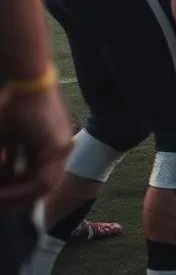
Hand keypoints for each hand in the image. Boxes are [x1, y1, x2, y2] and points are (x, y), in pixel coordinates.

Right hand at [0, 80, 73, 212]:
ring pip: (42, 187)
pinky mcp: (56, 148)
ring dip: (17, 198)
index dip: (20, 193)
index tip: (2, 200)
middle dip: (18, 200)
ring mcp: (61, 149)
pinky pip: (40, 180)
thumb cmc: (14, 105)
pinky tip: (1, 193)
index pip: (40, 178)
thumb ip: (9, 160)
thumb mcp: (8, 138)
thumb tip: (4, 178)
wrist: (27, 83)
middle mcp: (61, 149)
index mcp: (52, 146)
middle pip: (42, 187)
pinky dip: (19, 190)